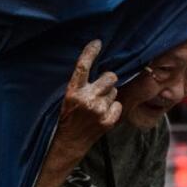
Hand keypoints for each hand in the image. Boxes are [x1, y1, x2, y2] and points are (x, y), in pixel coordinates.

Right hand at [51, 40, 121, 162]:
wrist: (68, 143)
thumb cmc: (67, 118)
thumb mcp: (68, 98)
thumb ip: (81, 84)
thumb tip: (97, 68)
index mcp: (73, 91)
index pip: (83, 67)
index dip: (90, 52)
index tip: (97, 42)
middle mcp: (86, 99)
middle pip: (110, 77)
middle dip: (108, 80)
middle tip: (100, 88)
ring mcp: (98, 110)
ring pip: (115, 91)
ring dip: (109, 95)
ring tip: (97, 105)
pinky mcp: (108, 121)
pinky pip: (118, 105)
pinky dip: (113, 109)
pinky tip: (102, 114)